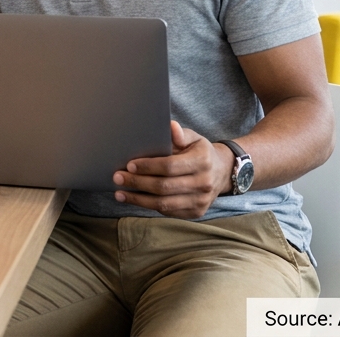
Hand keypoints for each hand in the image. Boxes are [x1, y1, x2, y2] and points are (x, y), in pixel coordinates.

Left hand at [113, 121, 233, 218]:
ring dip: (138, 200)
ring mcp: (201, 200)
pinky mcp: (196, 212)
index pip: (170, 166)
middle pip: (164, 186)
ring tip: (119, 193)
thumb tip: (171, 126)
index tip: (129, 165)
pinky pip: (169, 211)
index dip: (148, 166)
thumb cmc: (200, 152)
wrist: (221, 172)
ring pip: (164, 203)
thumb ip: (180, 134)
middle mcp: (204, 183)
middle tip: (117, 177)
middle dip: (137, 183)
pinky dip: (149, 206)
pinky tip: (135, 200)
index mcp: (202, 161)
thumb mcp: (194, 138)